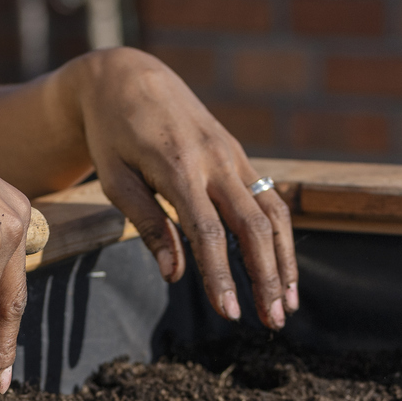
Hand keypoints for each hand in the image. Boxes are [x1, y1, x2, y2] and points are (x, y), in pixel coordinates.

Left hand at [59, 48, 297, 329]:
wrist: (130, 77)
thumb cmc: (113, 134)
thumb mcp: (115, 179)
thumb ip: (147, 225)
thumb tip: (174, 275)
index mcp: (179, 167)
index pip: (208, 232)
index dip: (221, 276)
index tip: (230, 314)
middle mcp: (216, 160)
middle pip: (253, 227)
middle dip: (268, 278)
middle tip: (275, 323)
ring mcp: (233, 156)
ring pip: (273, 214)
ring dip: (285, 261)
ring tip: (288, 305)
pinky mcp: (239, 156)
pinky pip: (269, 200)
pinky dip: (280, 238)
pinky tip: (282, 269)